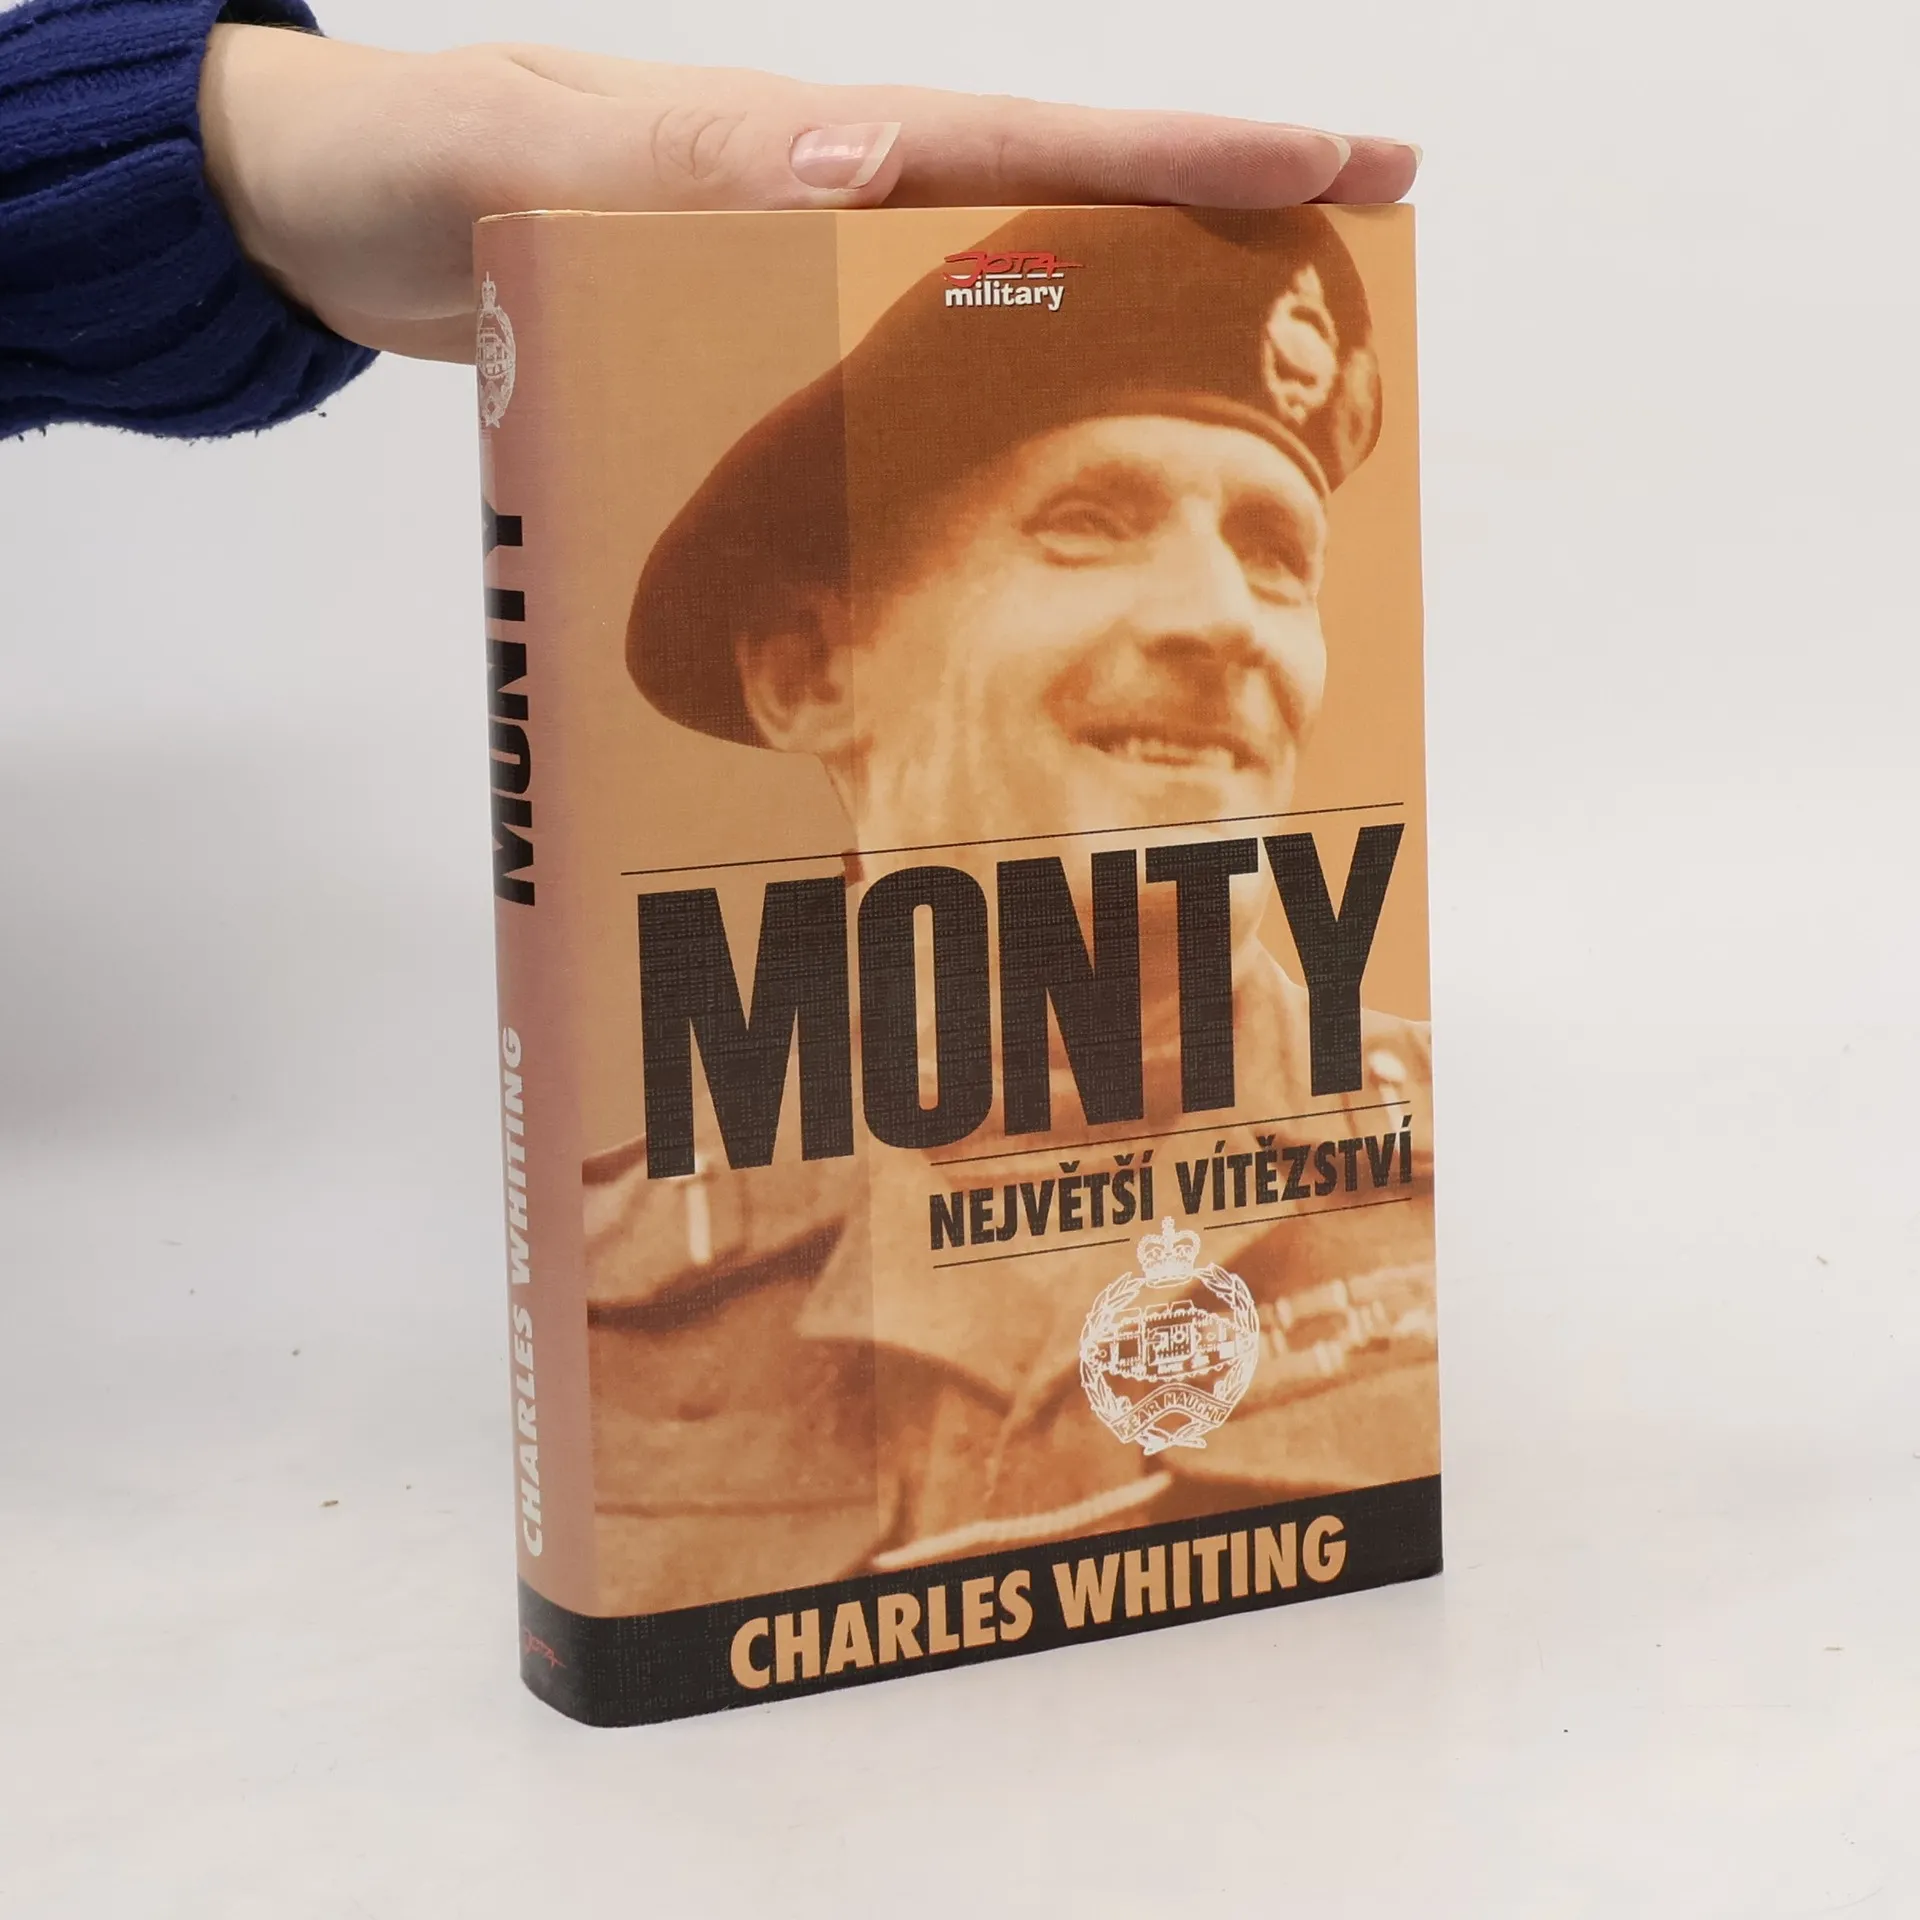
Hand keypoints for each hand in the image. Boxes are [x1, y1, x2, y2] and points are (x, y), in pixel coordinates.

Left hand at [199, 27, 1418, 364]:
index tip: (1343, 166)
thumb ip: (677, 151)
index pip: (1039, 147)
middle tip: (1361, 281)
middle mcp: (832, 212)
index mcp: (809, 150)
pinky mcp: (762, 358)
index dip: (1194, 161)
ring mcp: (802, 288)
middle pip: (1062, 223)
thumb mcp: (523, 150)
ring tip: (1249, 414)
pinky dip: (990, 426)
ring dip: (1123, 346)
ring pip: (1000, 313)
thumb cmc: (407, 173)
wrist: (326, 228)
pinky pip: (906, 388)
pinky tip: (1027, 499)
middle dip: (1215, 242)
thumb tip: (863, 153)